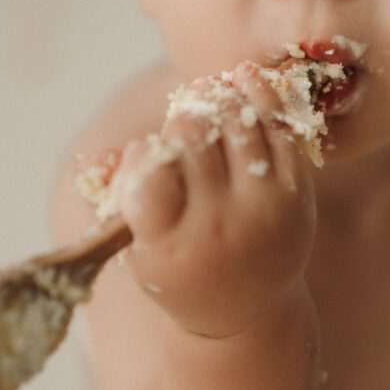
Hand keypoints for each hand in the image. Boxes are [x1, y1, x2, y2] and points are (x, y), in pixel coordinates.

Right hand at [115, 63, 316, 337]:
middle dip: (184, 118)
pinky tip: (246, 82)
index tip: (148, 149)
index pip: (149, 176)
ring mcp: (262, 209)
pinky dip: (262, 99)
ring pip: (238, 125)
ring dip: (221, 99)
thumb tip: (93, 158)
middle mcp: (218, 227)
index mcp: (170, 245)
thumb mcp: (141, 247)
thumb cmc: (181, 268)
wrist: (249, 306)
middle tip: (184, 110)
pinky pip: (280, 130)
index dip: (143, 153)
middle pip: (194, 140)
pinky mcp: (296, 194)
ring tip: (210, 91)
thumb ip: (118, 198)